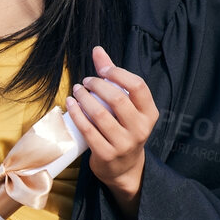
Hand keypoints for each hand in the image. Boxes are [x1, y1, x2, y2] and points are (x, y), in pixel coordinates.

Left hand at [66, 46, 159, 219]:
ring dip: (84, 99)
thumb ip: (114, 77)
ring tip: (76, 91)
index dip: (118, 74)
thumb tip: (97, 50)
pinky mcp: (107, 155)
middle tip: (86, 82)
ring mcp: (124, 144)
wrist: (124, 169)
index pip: (138, 86)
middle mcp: (140, 129)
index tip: (102, 70)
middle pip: (118, 99)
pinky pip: (88, 131)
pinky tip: (70, 105)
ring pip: (100, 115)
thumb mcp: (127, 106)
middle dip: (98, 85)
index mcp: (149, 114)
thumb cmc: (124, 129)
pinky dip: (77, 115)